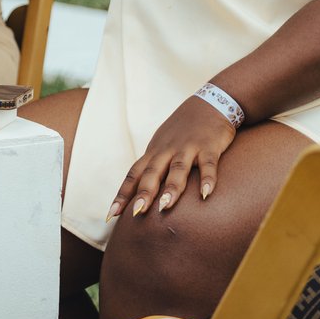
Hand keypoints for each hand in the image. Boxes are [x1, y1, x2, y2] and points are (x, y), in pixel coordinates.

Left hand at [108, 94, 235, 218]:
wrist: (209, 103)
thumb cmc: (182, 130)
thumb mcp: (163, 146)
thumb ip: (153, 168)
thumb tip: (139, 195)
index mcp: (154, 153)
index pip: (133, 175)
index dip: (123, 194)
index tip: (111, 215)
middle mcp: (167, 151)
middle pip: (152, 173)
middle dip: (144, 193)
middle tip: (136, 213)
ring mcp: (187, 148)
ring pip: (177, 169)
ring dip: (171, 188)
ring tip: (164, 207)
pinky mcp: (209, 147)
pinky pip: (208, 164)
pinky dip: (207, 179)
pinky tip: (205, 194)